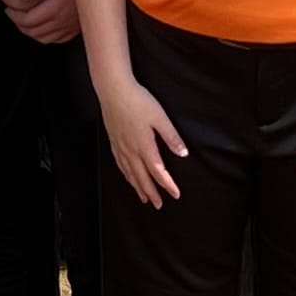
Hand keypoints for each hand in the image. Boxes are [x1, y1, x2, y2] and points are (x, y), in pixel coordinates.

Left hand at [1, 0, 82, 43]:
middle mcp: (62, 21)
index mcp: (54, 8)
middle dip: (19, 25)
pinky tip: (44, 31)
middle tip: (13, 16)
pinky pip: (59, 40)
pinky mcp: (77, 28)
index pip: (27, 20)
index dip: (14, 17)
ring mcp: (70, 27)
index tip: (8, 10)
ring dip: (31, 33)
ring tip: (25, 24)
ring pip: (45, 39)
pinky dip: (47, 38)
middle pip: (34, 31)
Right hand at [99, 74, 188, 206]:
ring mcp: (120, 147)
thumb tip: (182, 153)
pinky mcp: (114, 141)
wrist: (113, 90)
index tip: (175, 194)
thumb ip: (171, 136)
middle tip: (158, 205)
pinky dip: (126, 175)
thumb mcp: (160, 116)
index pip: (158, 171)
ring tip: (144, 198)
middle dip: (151, 193)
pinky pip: (120, 165)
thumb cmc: (137, 100)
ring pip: (130, 173)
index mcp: (144, 145)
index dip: (167, 185)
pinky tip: (128, 177)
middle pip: (142, 177)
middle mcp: (131, 150)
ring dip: (138, 187)